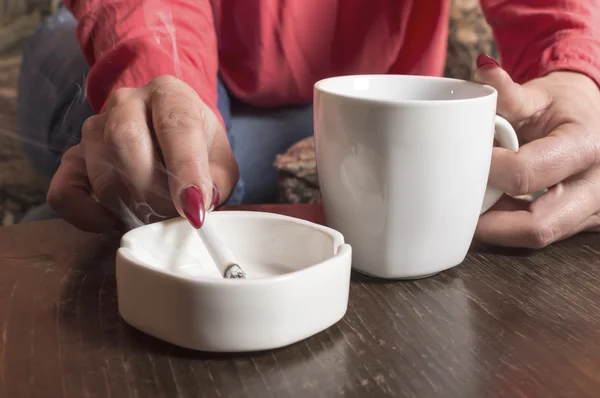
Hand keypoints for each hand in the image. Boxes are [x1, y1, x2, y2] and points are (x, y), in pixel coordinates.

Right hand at [47, 75, 238, 231]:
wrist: (169, 134)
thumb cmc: (198, 148)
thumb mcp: (220, 160)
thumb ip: (216, 181)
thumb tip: (197, 205)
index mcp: (170, 94)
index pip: (176, 125)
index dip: (185, 170)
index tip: (194, 207)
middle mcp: (127, 102)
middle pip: (127, 142)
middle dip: (154, 191)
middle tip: (173, 217)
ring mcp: (95, 128)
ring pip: (101, 172)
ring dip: (130, 206)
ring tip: (155, 218)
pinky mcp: (73, 157)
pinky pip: (65, 190)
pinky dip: (87, 215)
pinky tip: (113, 221)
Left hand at [473, 54, 599, 247]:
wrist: (593, 119)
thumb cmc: (563, 106)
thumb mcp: (541, 93)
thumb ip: (510, 92)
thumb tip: (482, 72)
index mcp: (586, 146)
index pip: (526, 173)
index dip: (487, 172)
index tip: (464, 162)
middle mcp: (596, 186)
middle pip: (538, 226)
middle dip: (491, 222)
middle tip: (459, 206)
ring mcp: (591, 211)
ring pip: (537, 236)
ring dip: (498, 227)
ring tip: (472, 205)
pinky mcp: (578, 222)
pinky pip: (540, 233)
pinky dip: (510, 225)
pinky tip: (489, 209)